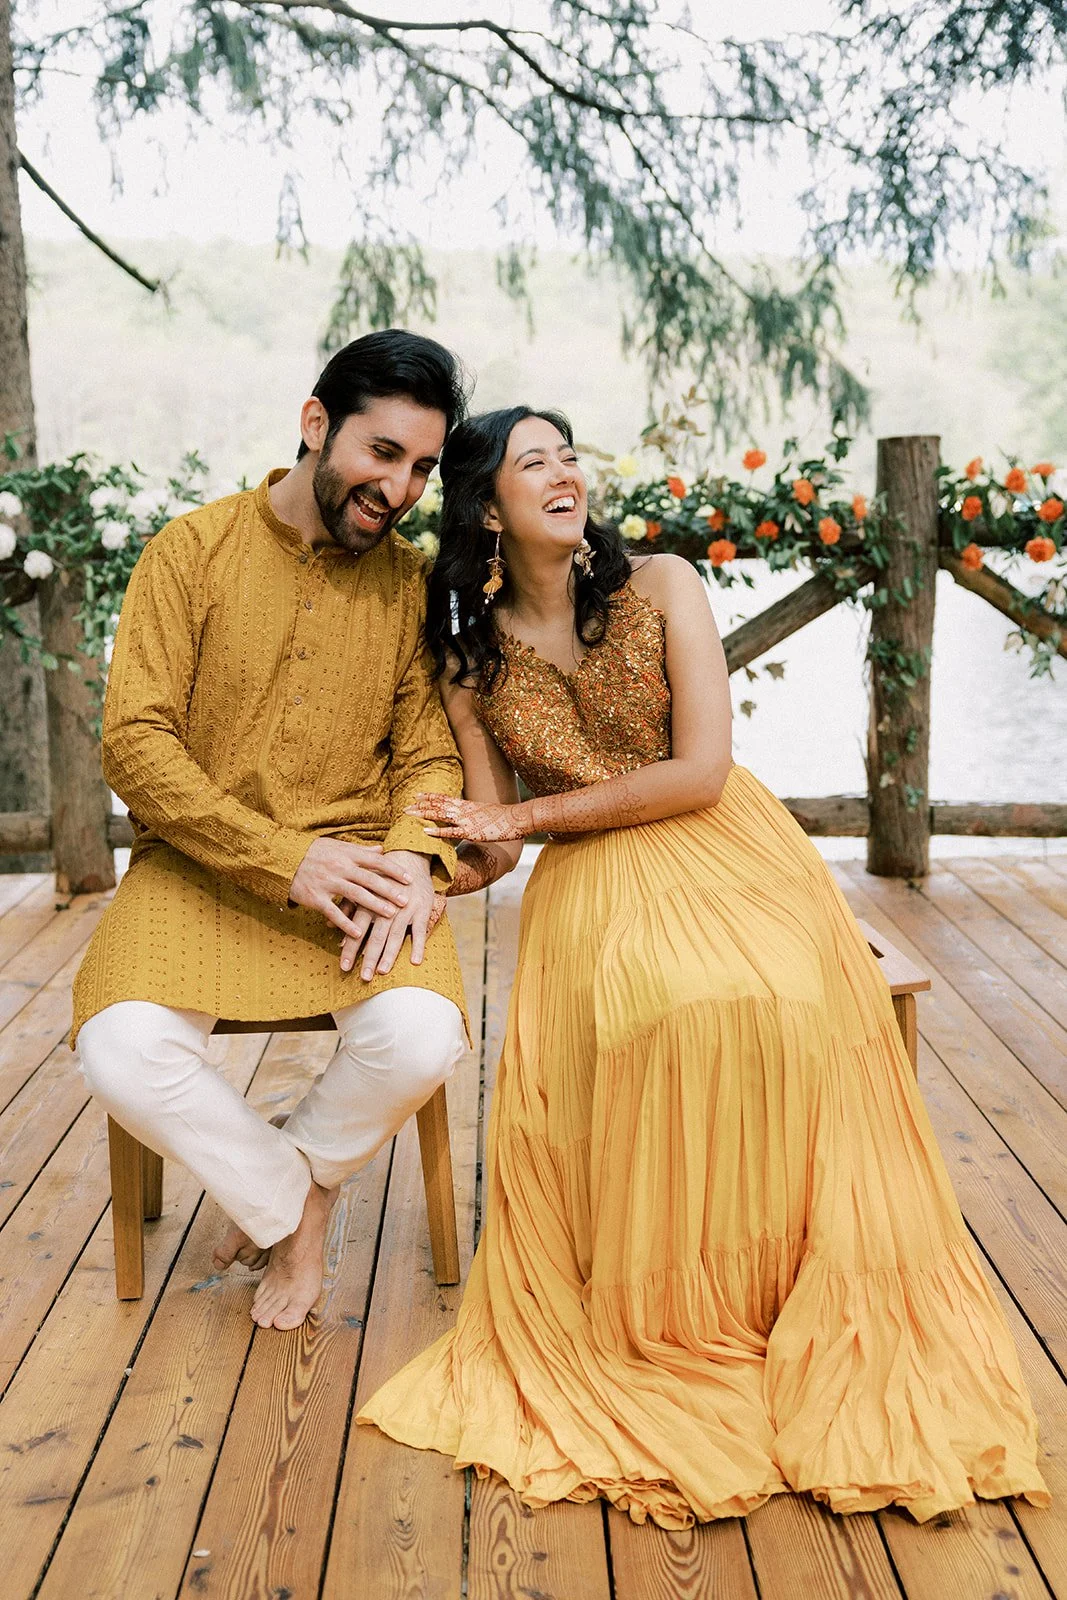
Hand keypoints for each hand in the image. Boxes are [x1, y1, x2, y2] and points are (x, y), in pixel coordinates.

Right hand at [289, 837, 411, 938]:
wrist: (283, 858)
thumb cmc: (313, 852)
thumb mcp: (336, 845)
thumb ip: (360, 850)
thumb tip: (381, 849)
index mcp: (347, 854)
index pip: (376, 861)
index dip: (393, 870)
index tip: (409, 879)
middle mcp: (340, 867)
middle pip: (370, 879)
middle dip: (389, 890)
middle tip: (405, 901)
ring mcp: (328, 882)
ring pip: (355, 895)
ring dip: (374, 906)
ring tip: (390, 915)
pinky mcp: (315, 897)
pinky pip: (333, 912)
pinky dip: (346, 923)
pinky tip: (358, 933)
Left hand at [338, 853, 444, 977]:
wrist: (409, 857)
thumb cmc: (381, 877)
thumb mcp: (361, 888)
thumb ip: (346, 907)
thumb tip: (327, 925)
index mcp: (370, 902)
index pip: (358, 930)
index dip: (350, 949)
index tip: (344, 967)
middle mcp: (387, 907)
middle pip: (376, 936)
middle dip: (369, 958)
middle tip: (363, 977)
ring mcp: (406, 909)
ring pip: (396, 936)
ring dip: (389, 955)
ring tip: (382, 971)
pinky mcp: (423, 910)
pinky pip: (421, 931)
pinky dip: (418, 946)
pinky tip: (415, 962)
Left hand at [407, 793, 534, 842]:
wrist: (516, 819)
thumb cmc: (501, 818)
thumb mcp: (483, 813)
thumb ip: (471, 814)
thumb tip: (464, 819)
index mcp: (466, 805)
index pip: (443, 798)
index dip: (429, 796)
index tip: (416, 795)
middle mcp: (463, 810)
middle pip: (437, 804)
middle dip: (420, 805)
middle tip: (405, 807)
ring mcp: (466, 820)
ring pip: (440, 814)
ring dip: (423, 814)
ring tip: (409, 814)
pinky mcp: (470, 832)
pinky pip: (450, 831)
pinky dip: (436, 831)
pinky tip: (425, 831)